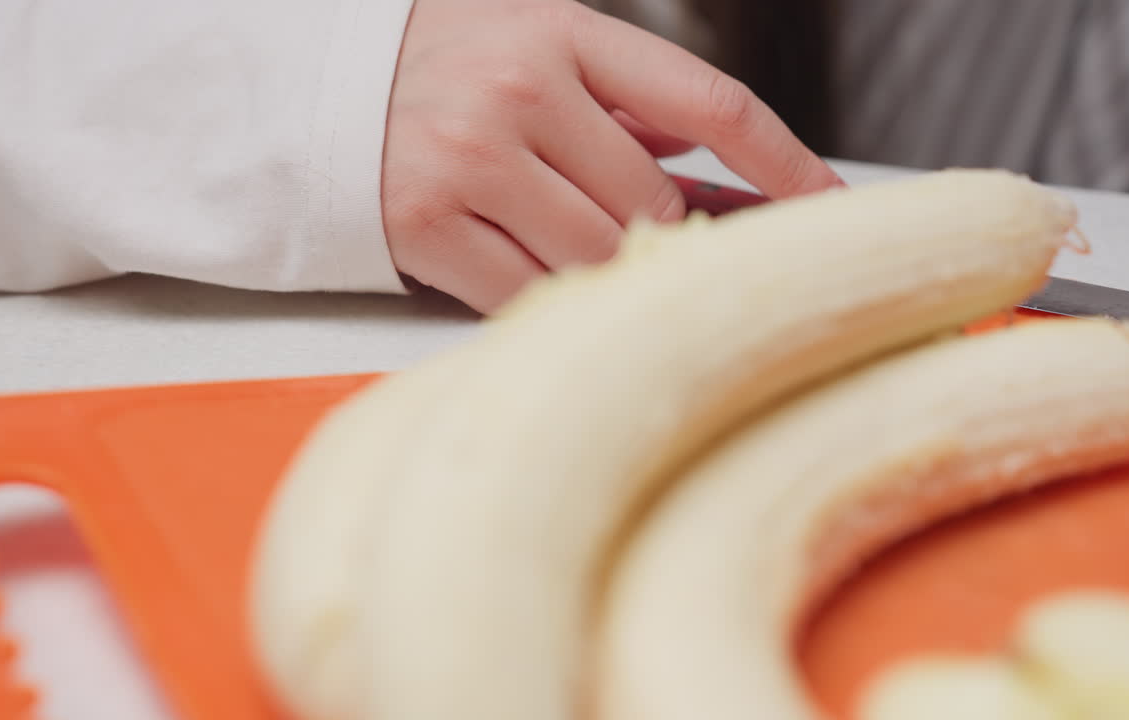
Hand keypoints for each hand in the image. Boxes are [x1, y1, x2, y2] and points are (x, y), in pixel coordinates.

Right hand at [381, 0, 842, 312]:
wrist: (297, 89)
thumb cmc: (429, 65)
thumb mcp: (528, 40)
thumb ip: (617, 102)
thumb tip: (712, 179)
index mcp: (562, 31)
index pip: (709, 102)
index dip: (784, 161)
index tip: (831, 207)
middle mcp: (519, 91)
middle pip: (652, 201)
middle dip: (660, 231)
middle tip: (641, 239)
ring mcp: (468, 160)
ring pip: (597, 255)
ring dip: (602, 268)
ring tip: (562, 244)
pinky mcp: (422, 225)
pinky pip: (525, 293)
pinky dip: (543, 300)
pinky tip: (523, 269)